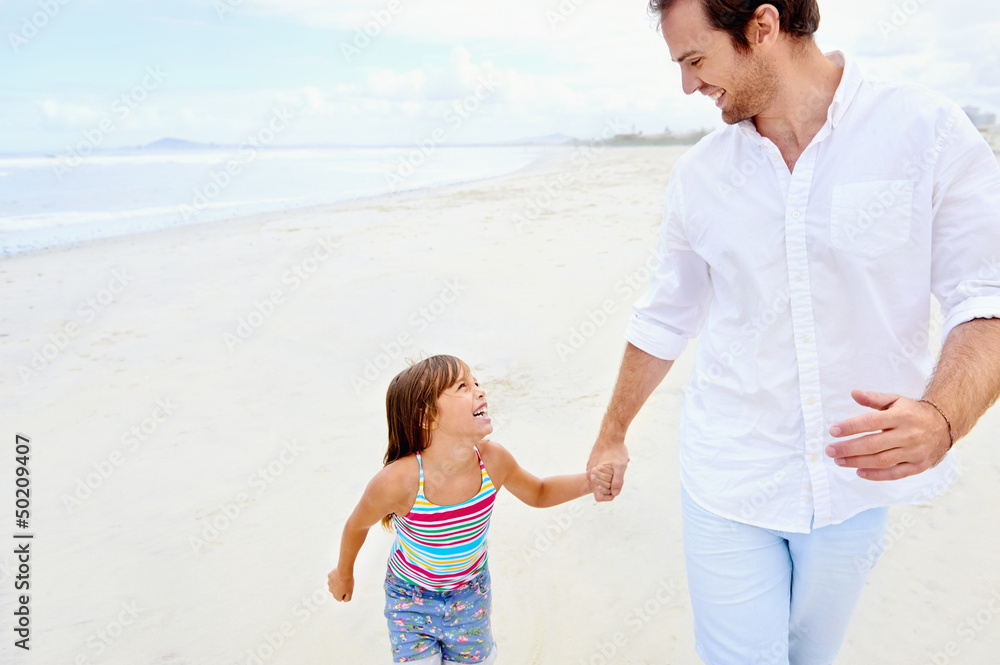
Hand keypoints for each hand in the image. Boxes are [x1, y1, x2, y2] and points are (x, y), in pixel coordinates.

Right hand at [328, 567, 353, 601]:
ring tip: (343, 578)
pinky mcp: (329, 576)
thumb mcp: (350, 592)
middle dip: (340, 589)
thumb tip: (344, 600)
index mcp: (336, 595)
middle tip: (346, 583)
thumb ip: (347, 599)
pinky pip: (332, 577)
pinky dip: (336, 576)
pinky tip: (339, 574)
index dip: (345, 594)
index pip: (340, 598)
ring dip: (337, 582)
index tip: (347, 589)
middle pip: (336, 591)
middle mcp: (331, 590)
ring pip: (334, 584)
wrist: (344, 570)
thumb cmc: (348, 582)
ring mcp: (329, 583)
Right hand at [587, 436, 628, 500]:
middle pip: (601, 487)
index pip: (599, 496)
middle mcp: (590, 473)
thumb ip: (617, 482)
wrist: (610, 434)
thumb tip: (615, 493)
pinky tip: (614, 461)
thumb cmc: (616, 450)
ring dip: (610, 476)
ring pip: (601, 479)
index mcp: (594, 476)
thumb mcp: (620, 467)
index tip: (617, 487)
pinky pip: (600, 471)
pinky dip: (608, 470)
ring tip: (617, 466)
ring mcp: (590, 467)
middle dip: (611, 484)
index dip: (609, 495)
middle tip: (618, 471)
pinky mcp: (592, 461)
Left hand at [826, 389, 951, 480]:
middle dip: (849, 448)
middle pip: (873, 444)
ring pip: (882, 461)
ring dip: (857, 462)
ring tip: (839, 461)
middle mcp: (908, 435)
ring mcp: (914, 452)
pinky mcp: (919, 465)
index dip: (850, 427)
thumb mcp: (895, 400)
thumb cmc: (912, 412)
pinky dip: (876, 475)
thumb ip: (874, 398)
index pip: (871, 422)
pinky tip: (859, 472)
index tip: (833, 431)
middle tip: (830, 450)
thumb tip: (853, 393)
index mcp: (901, 416)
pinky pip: (895, 473)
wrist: (945, 425)